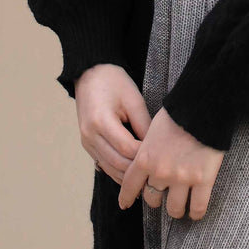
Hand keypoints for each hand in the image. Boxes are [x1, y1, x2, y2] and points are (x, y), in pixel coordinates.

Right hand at [74, 64, 151, 183]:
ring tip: (149, 174)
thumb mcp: (134, 99)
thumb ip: (144, 124)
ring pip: (110, 168)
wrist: (90, 74)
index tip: (162, 156)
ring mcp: (86, 142)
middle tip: (159, 169)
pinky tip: (135, 170)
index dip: (145, 155)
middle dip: (138, 169)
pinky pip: (105, 164)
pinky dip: (119, 170)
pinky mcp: (88, 145)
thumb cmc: (113, 82)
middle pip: (118, 163)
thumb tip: (155, 148)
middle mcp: (90, 135)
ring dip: (129, 174)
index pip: (127, 148)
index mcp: (101, 121)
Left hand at [118, 105, 224, 220]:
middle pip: (152, 200)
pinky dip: (196, 213)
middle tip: (163, 195)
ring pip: (174, 209)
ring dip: (175, 209)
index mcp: (145, 158)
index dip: (126, 198)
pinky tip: (195, 212)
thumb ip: (147, 149)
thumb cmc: (177, 113)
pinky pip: (198, 208)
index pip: (130, 186)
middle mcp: (161, 172)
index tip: (125, 204)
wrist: (202, 106)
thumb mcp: (153, 129)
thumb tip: (146, 161)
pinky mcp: (203, 180)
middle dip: (156, 199)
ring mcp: (182, 178)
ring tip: (180, 206)